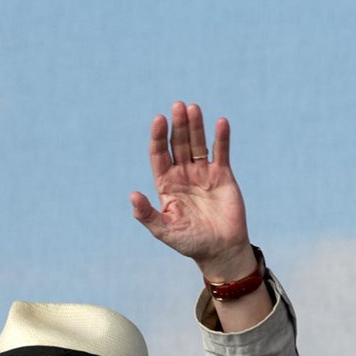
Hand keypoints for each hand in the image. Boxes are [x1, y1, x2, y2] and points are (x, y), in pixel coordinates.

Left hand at [130, 102, 255, 282]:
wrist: (221, 250)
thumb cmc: (190, 242)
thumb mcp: (164, 230)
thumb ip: (147, 214)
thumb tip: (132, 195)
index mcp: (166, 184)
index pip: (160, 154)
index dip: (159, 137)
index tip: (159, 120)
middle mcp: (183, 174)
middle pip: (179, 144)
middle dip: (178, 125)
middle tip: (178, 105)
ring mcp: (204, 173)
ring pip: (198, 144)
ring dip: (196, 126)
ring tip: (193, 108)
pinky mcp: (223, 176)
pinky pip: (222, 153)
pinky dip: (221, 138)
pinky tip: (221, 122)